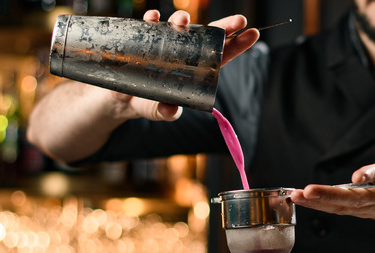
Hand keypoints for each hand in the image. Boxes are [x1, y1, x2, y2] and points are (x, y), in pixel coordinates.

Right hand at [109, 9, 259, 121]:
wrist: (122, 98)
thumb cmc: (148, 103)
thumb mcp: (158, 111)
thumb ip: (166, 111)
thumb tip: (171, 110)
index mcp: (195, 69)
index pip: (220, 55)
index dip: (237, 44)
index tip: (253, 33)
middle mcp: (183, 52)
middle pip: (207, 35)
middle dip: (224, 24)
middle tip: (239, 20)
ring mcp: (165, 43)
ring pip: (179, 26)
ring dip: (181, 19)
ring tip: (181, 21)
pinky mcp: (145, 38)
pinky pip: (150, 25)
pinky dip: (151, 19)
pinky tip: (152, 18)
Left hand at [290, 113, 374, 221]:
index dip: (372, 174)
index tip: (356, 176)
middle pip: (357, 198)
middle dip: (331, 195)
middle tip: (308, 190)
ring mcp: (372, 207)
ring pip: (344, 207)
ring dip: (318, 202)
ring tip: (296, 195)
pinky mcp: (361, 212)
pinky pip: (338, 210)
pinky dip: (318, 206)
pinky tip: (301, 199)